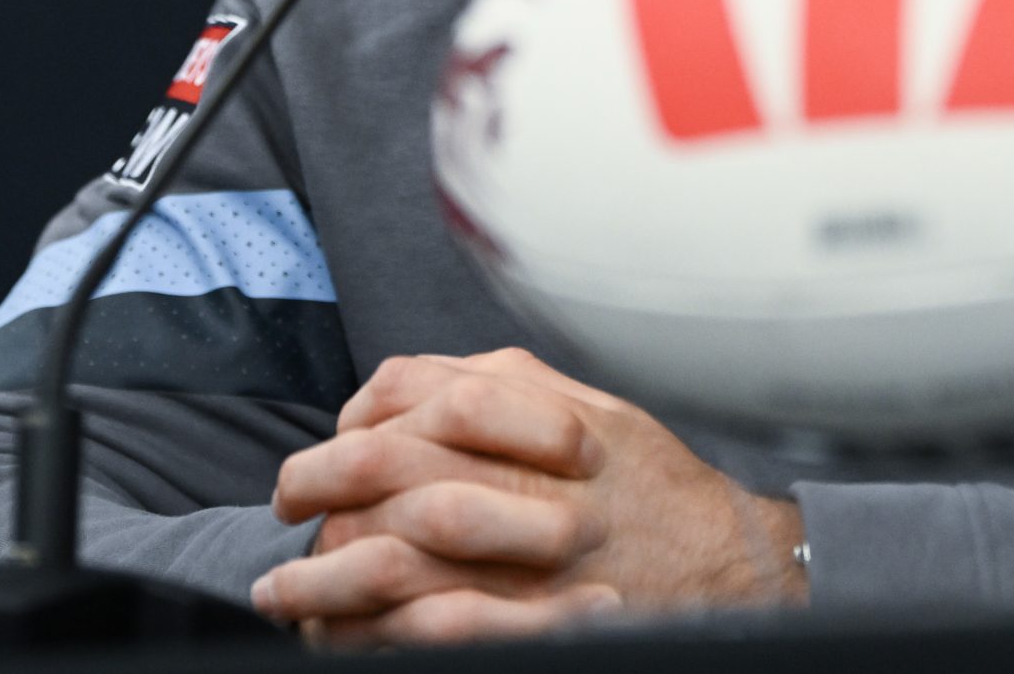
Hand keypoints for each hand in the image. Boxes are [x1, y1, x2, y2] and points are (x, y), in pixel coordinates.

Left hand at [253, 348, 805, 644]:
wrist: (731, 569)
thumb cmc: (653, 489)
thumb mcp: (597, 409)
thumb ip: (512, 384)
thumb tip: (408, 377)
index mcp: (546, 416)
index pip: (419, 392)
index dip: (355, 414)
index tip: (328, 440)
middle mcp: (539, 480)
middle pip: (394, 465)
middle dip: (317, 483)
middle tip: (283, 502)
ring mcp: (535, 561)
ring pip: (398, 554)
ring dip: (324, 571)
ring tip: (282, 586)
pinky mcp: (536, 624)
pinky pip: (431, 630)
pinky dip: (372, 633)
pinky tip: (338, 636)